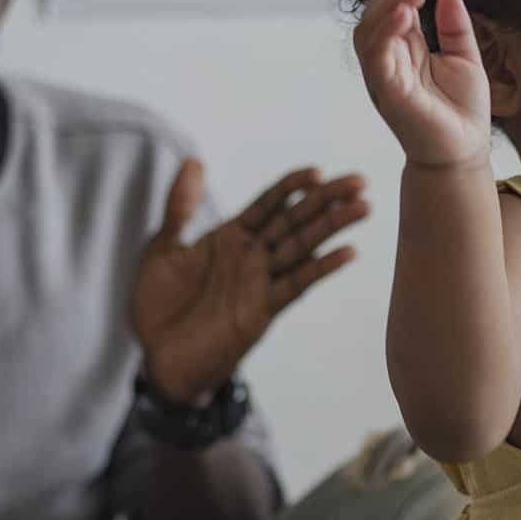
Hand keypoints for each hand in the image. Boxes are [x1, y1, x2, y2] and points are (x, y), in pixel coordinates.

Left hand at [131, 160, 368, 403]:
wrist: (157, 359)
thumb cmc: (158, 306)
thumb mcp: (162, 248)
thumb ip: (180, 207)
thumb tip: (194, 160)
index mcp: (230, 237)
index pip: (268, 204)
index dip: (291, 187)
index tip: (316, 170)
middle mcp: (252, 256)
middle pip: (295, 220)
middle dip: (326, 200)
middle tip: (359, 181)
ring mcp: (260, 282)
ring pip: (303, 247)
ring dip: (333, 227)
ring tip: (363, 206)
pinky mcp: (263, 309)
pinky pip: (296, 284)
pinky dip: (321, 267)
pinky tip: (346, 252)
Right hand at [352, 0, 491, 166]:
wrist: (465, 151)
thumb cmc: (462, 111)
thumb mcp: (464, 58)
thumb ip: (455, 27)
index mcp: (405, 51)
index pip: (393, 9)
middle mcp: (389, 61)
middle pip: (375, 15)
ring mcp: (384, 77)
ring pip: (368, 32)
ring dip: (387, 5)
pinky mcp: (388, 94)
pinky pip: (376, 58)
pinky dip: (385, 33)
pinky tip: (405, 15)